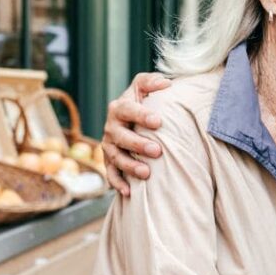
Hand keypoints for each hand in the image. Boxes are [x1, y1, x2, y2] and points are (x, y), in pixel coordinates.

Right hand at [101, 72, 170, 195]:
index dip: (142, 115)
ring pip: (115, 157)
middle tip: (157, 151)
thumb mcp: (144, 87)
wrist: (132, 119)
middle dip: (138, 144)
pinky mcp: (109, 161)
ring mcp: (109, 145)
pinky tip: (129, 192)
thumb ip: (152, 82)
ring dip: (129, 166)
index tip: (159, 122)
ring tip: (147, 174)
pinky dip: (118, 183)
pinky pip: (111, 174)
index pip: (128, 110)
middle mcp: (111, 127)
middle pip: (121, 136)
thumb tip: (166, 84)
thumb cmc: (143, 101)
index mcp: (119, 107)